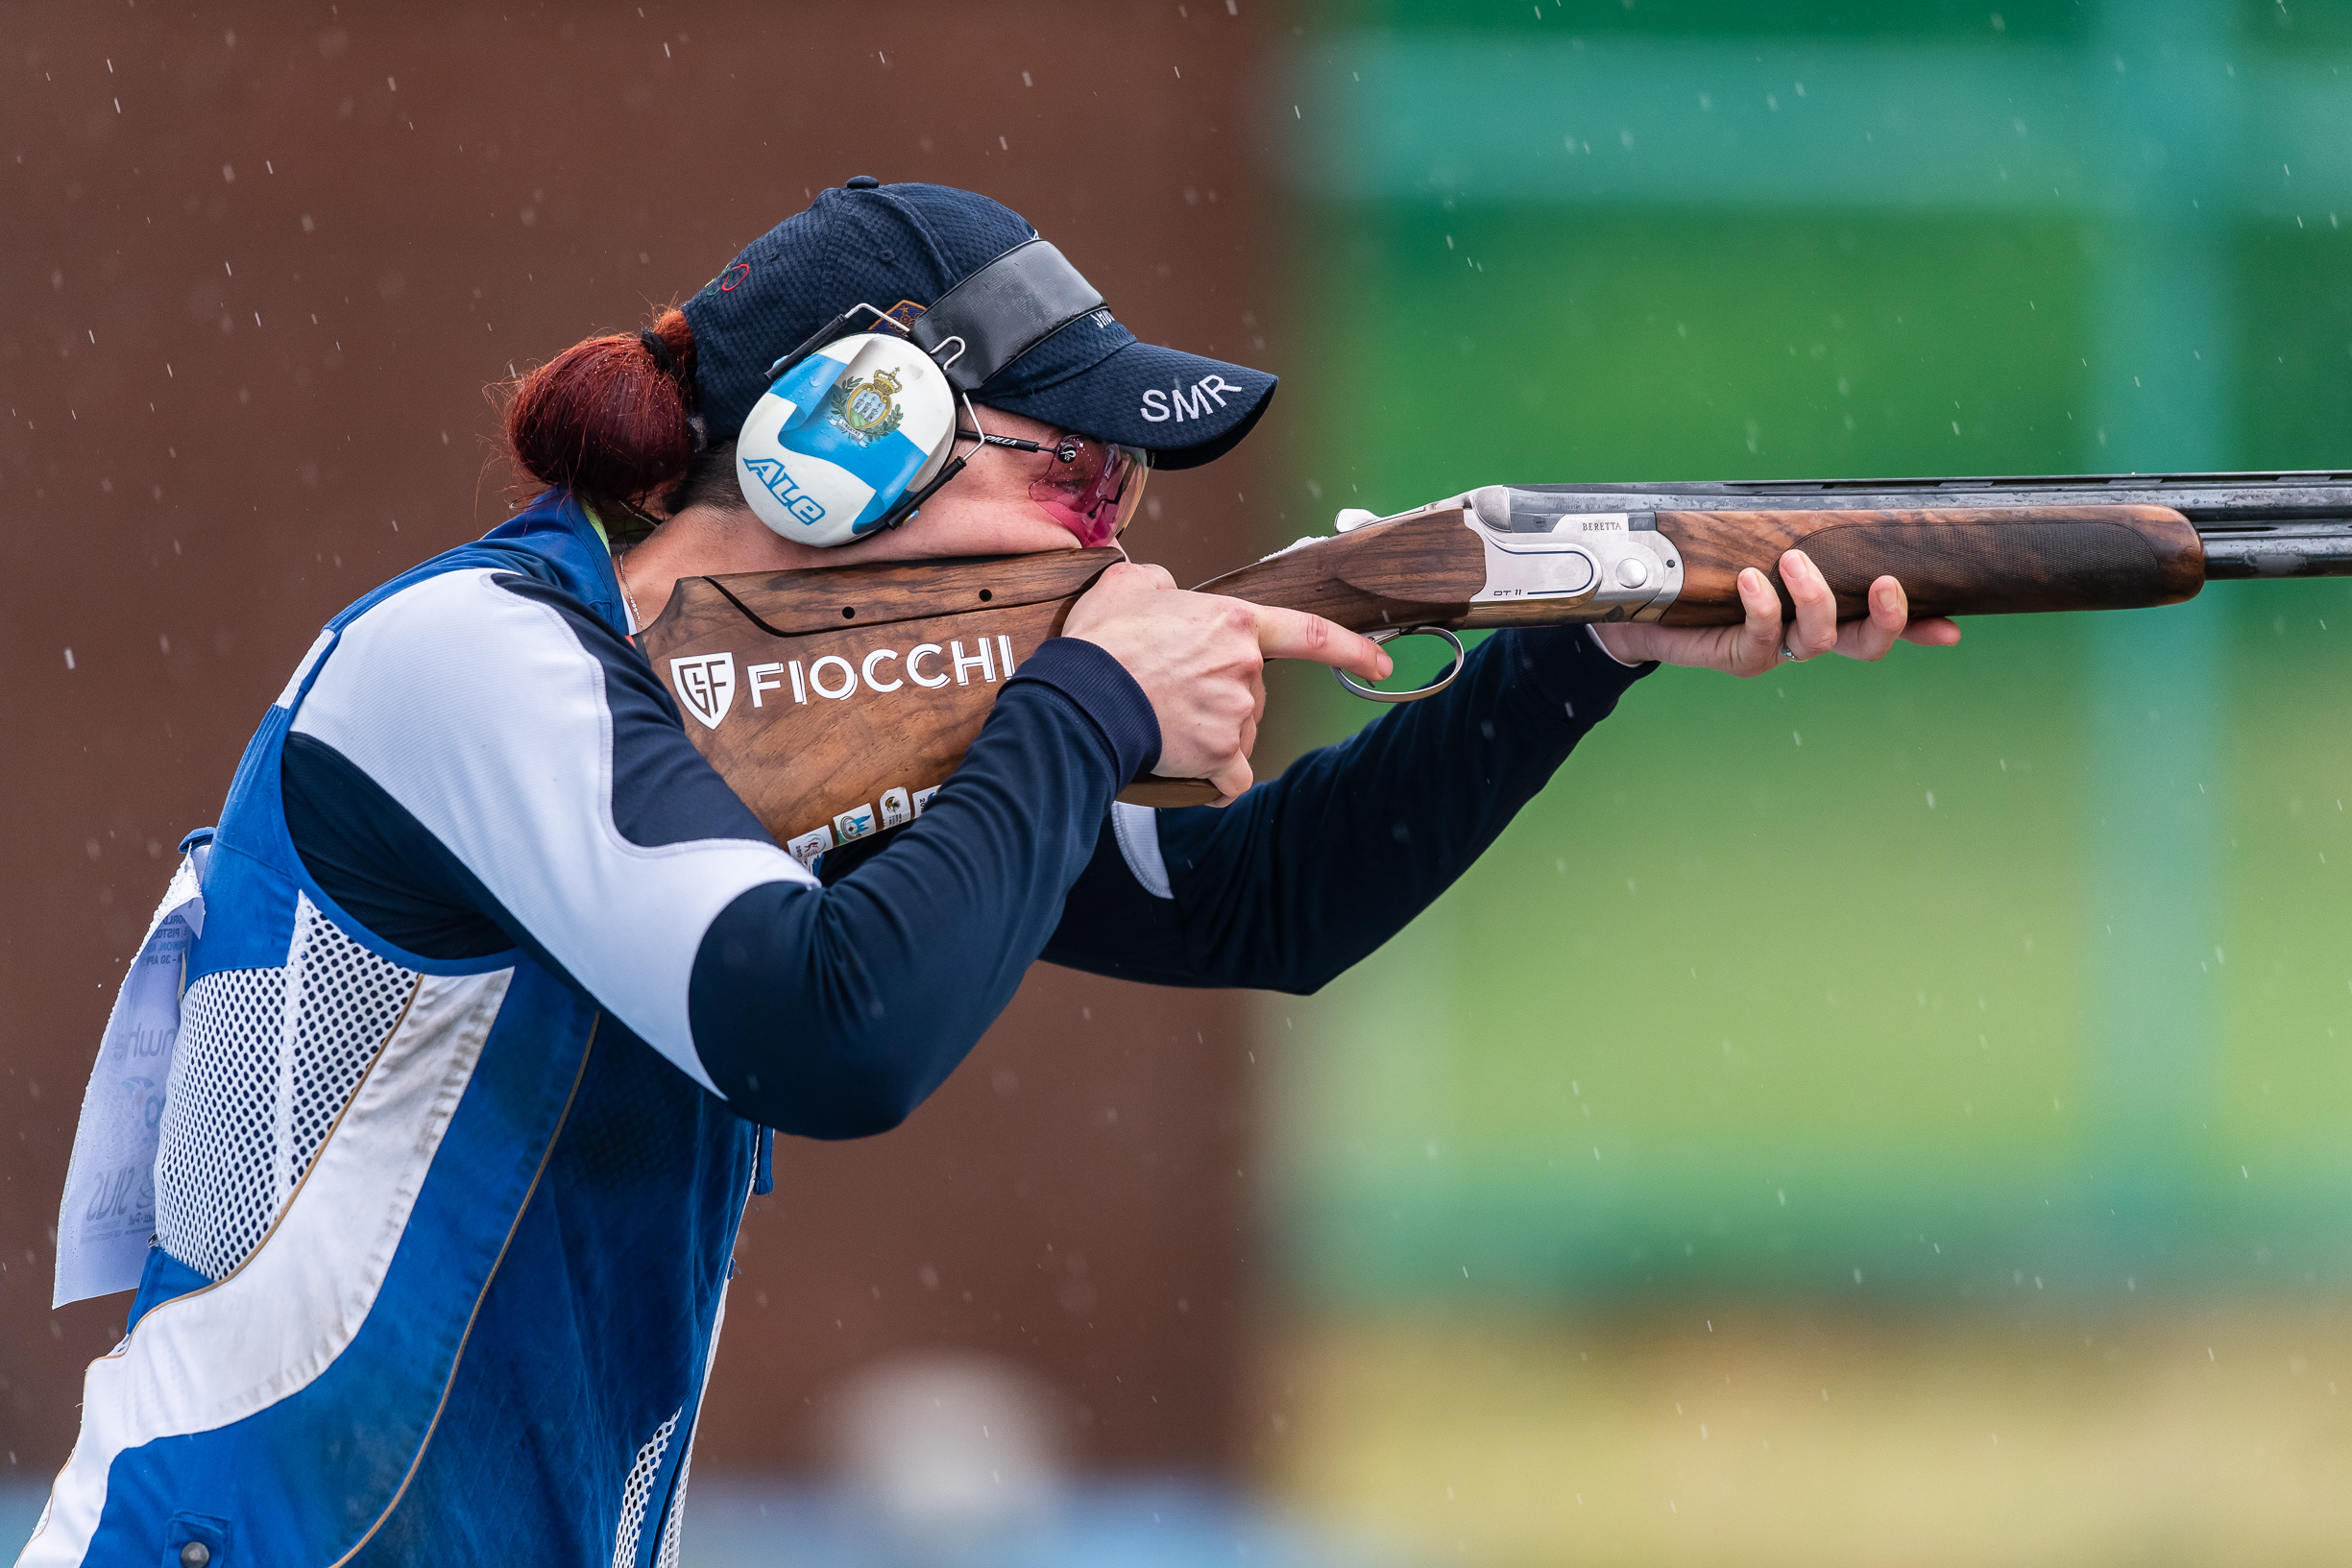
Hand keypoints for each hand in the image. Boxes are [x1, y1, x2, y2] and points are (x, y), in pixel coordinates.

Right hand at [1063, 562, 1391, 802]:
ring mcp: (1236, 714)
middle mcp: (1246, 667)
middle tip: (1171, 689)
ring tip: (1165, 721)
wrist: (1082, 697)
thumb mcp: (1129, 585)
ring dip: (1215, 733)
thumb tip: (1165, 592)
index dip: (1353, 650)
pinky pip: (1232, 779)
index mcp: (1236, 622)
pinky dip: (1217, 781)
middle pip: (1254, 690)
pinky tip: (1192, 772)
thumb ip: (1161, 584)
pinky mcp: (1220, 756)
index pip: (1312, 634)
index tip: (1382, 664)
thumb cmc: (1103, 642)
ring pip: (1241, 731)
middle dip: (1224, 695)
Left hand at [1591, 549, 1961, 673]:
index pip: (1880, 622)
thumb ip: (1791, 536)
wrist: (1648, 608)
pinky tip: (1751, 579)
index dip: (1917, 628)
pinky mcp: (1739, 656)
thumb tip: (1823, 505)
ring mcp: (1775, 650)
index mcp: (1823, 611)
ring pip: (1817, 639)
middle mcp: (1805, 635)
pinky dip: (1762, 606)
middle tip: (1884, 583)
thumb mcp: (1755, 547)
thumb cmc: (1708, 573)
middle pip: (1865, 644)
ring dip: (1814, 597)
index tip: (1950, 630)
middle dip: (1886, 619)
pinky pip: (1762, 638)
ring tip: (1793, 560)